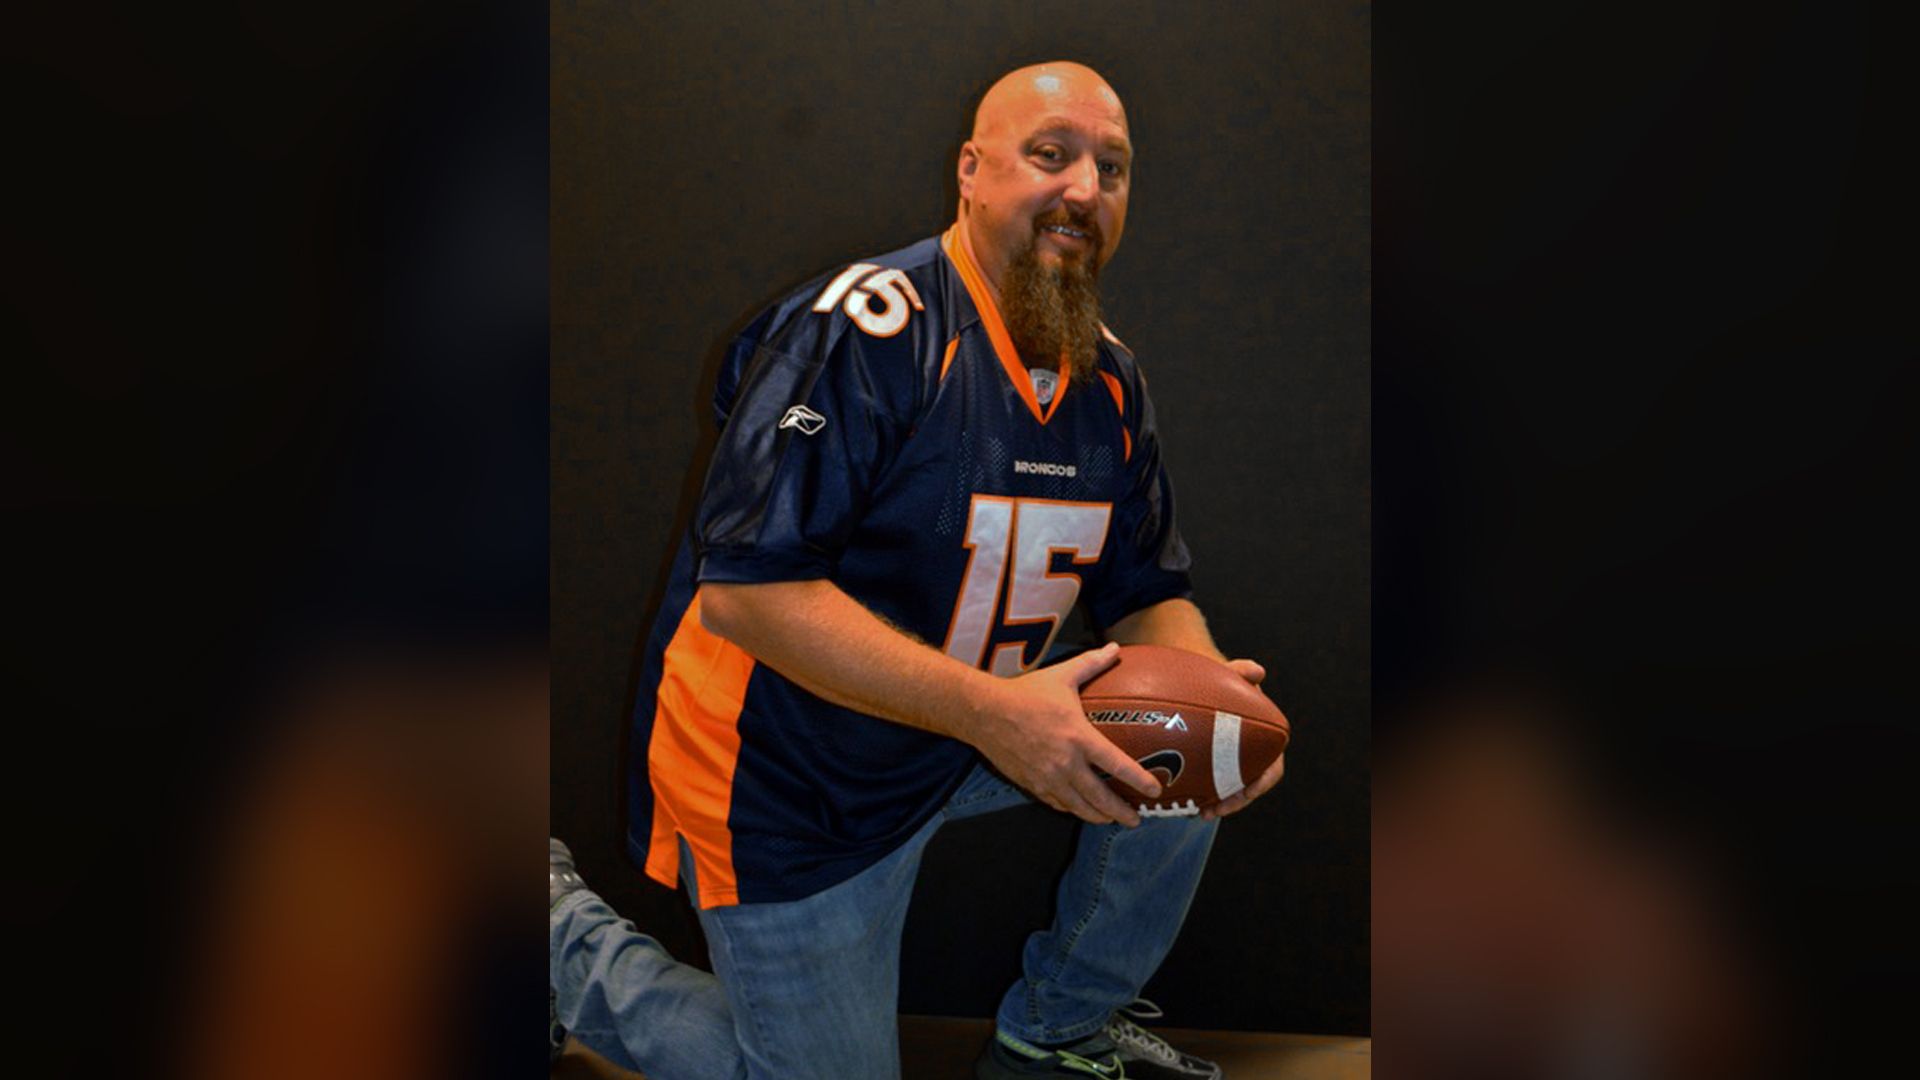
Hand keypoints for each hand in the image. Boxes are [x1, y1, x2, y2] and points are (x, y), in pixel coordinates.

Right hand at [969, 642, 1162, 826]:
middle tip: (1136, 820)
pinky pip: (1056, 803)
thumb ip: (1091, 664)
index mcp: (1078, 738)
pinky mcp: (1031, 784)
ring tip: (1110, 819)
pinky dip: (1071, 809)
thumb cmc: (1025, 694)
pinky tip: (1078, 808)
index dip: (1139, 780)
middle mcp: (1065, 763)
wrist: (984, 713)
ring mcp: (1047, 778)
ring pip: (1078, 807)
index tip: (1154, 791)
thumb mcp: (1062, 675)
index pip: (1117, 765)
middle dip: (1121, 812)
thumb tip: (1115, 649)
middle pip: (1099, 797)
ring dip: (1098, 816)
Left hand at [1202, 658, 1285, 820]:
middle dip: (1235, 802)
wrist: (1206, 687)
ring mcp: (1235, 764)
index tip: (1248, 791)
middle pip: (1250, 787)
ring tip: (1200, 813)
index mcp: (1267, 739)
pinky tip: (1187, 803)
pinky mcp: (1217, 768)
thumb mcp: (1231, 675)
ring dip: (1219, 805)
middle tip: (1215, 810)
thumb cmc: (1224, 682)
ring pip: (1231, 791)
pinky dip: (1205, 795)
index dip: (1262, 783)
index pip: (1273, 768)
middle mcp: (1254, 756)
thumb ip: (1242, 671)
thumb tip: (1257, 671)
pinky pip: (1214, 786)